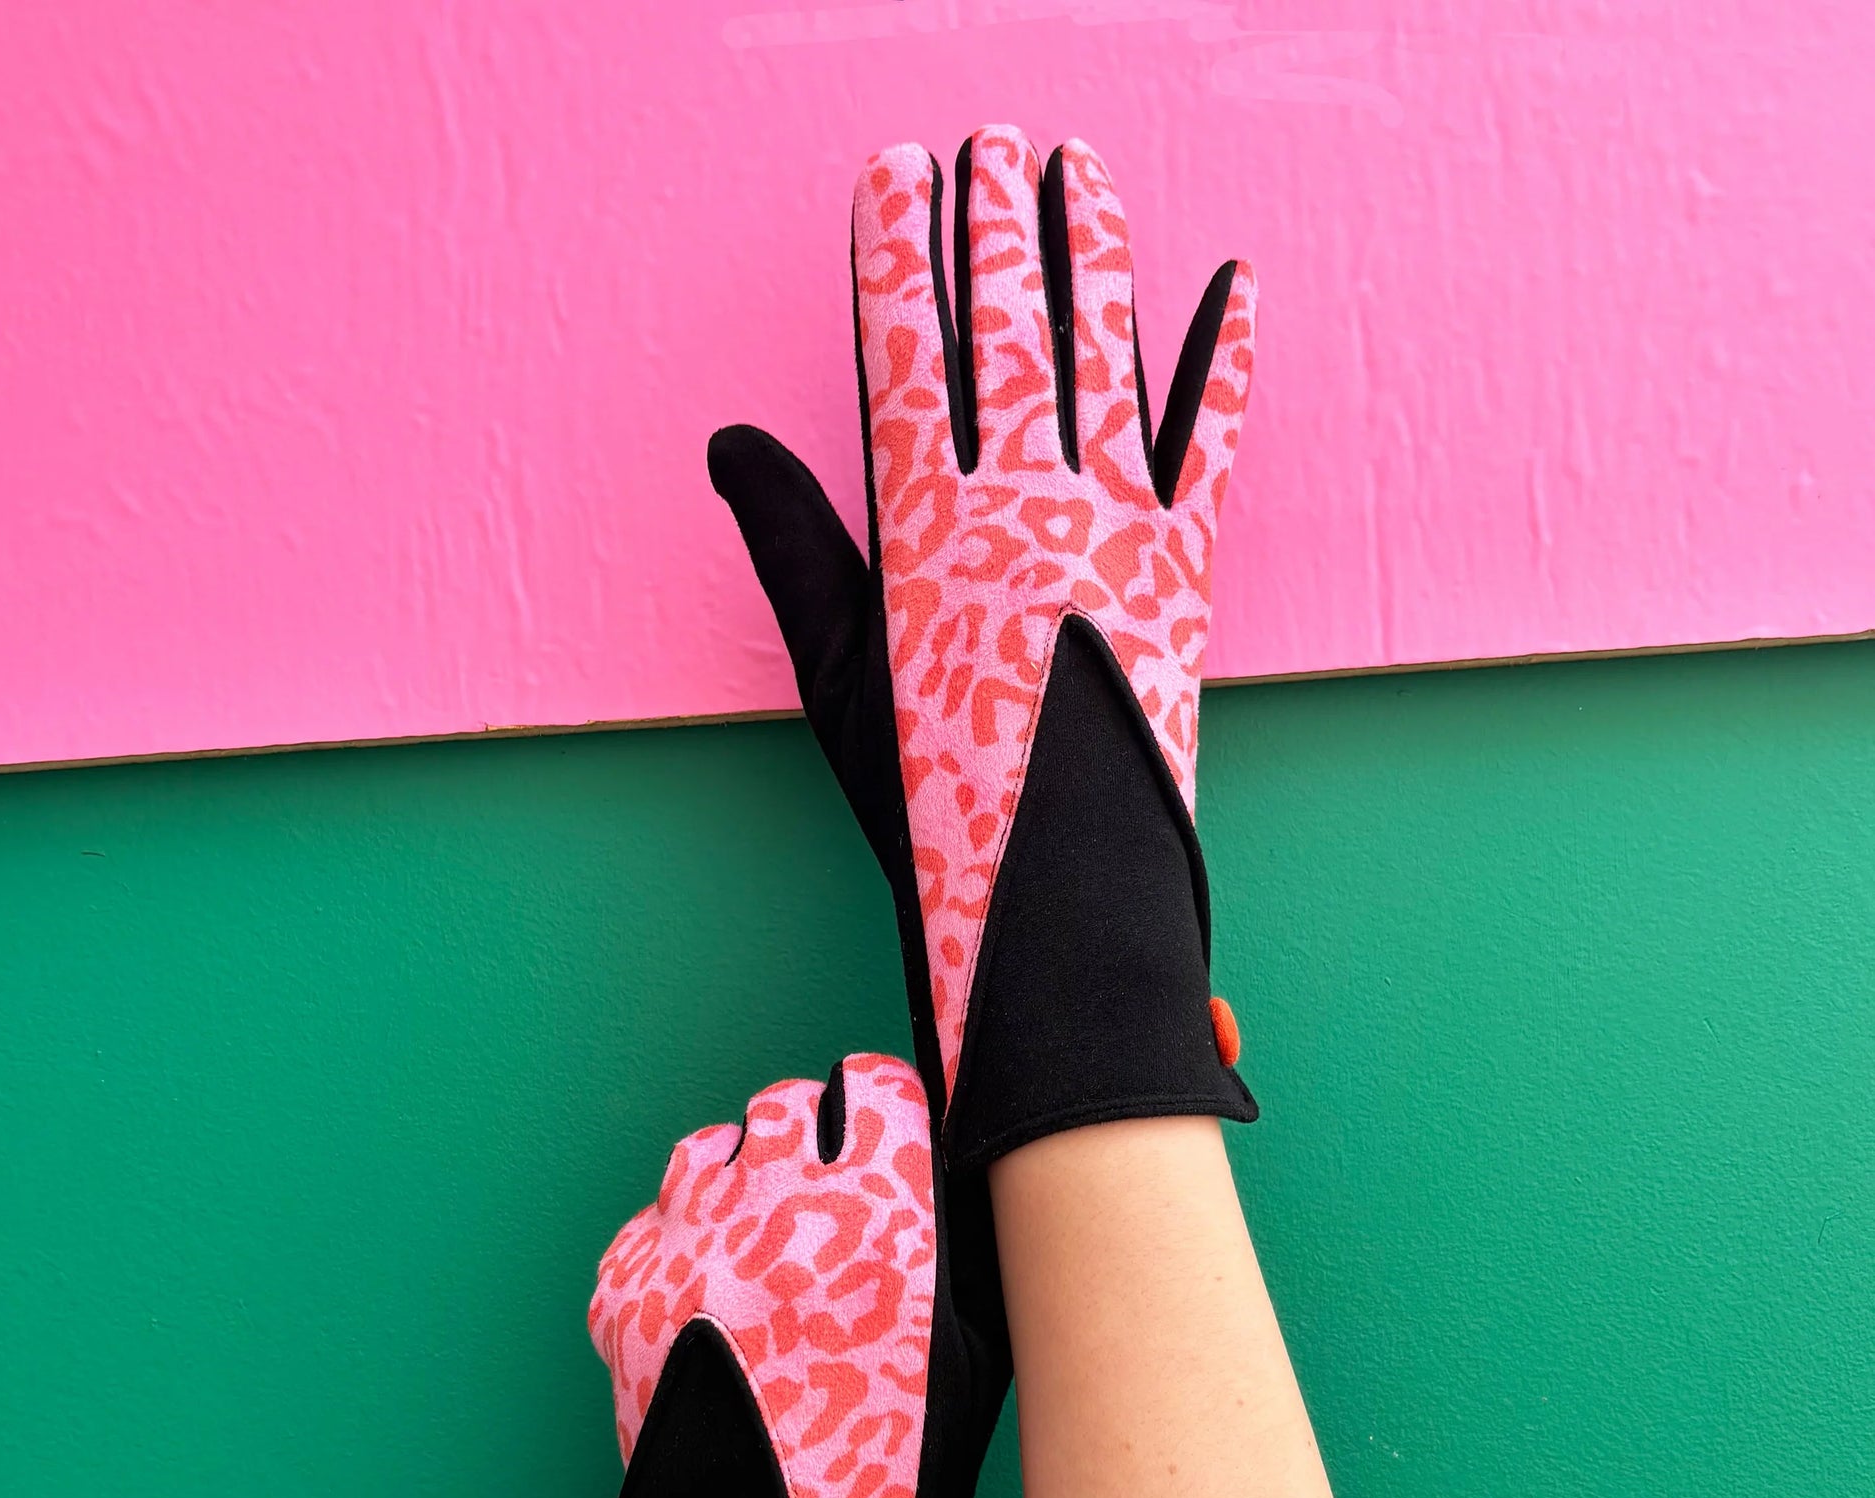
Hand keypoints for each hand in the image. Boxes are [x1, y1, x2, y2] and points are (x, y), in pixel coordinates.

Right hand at [712, 125, 1257, 1169]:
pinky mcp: (1187, 569)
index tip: (893, 171)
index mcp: (928, 523)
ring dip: (1095, 253)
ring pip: (1106, 357)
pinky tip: (1237, 280)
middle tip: (991, 134)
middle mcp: (1027, 504)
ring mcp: (1117, 529)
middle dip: (997, 226)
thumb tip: (732, 441)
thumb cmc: (928, 796)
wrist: (1057, 892)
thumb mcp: (832, 674)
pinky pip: (1213, 442)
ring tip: (1078, 165)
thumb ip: (790, 544)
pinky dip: (1227, 363)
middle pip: (1011, 332)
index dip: (897, 255)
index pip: (906, 353)